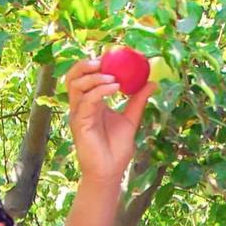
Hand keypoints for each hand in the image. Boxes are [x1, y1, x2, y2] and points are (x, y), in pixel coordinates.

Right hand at [63, 58, 155, 183]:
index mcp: (91, 103)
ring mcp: (78, 114)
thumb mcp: (131, 119)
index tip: (112, 54)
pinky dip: (100, 90)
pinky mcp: (79, 123)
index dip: (93, 63)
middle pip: (73, 76)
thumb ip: (138, 101)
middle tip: (104, 59)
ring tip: (114, 76)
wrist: (110, 171)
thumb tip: (153, 82)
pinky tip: (115, 87)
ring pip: (76, 85)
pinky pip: (87, 100)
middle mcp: (81, 106)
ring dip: (94, 76)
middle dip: (85, 64)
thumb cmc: (117, 149)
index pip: (85, 77)